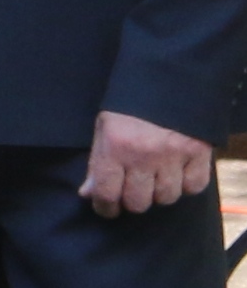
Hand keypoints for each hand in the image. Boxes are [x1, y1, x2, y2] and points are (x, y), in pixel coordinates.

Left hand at [79, 110, 215, 217]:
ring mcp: (173, 156)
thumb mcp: (104, 128)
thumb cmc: (129, 106)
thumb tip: (88, 193)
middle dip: (132, 200)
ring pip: (166, 198)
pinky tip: (178, 173)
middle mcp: (144, 156)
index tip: (107, 208)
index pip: (106, 194)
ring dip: (159, 193)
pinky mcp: (199, 153)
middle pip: (138, 203)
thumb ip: (97, 162)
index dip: (104, 207)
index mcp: (115, 148)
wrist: (167, 78)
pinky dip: (186, 185)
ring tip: (155, 178)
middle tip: (132, 189)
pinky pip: (194, 187)